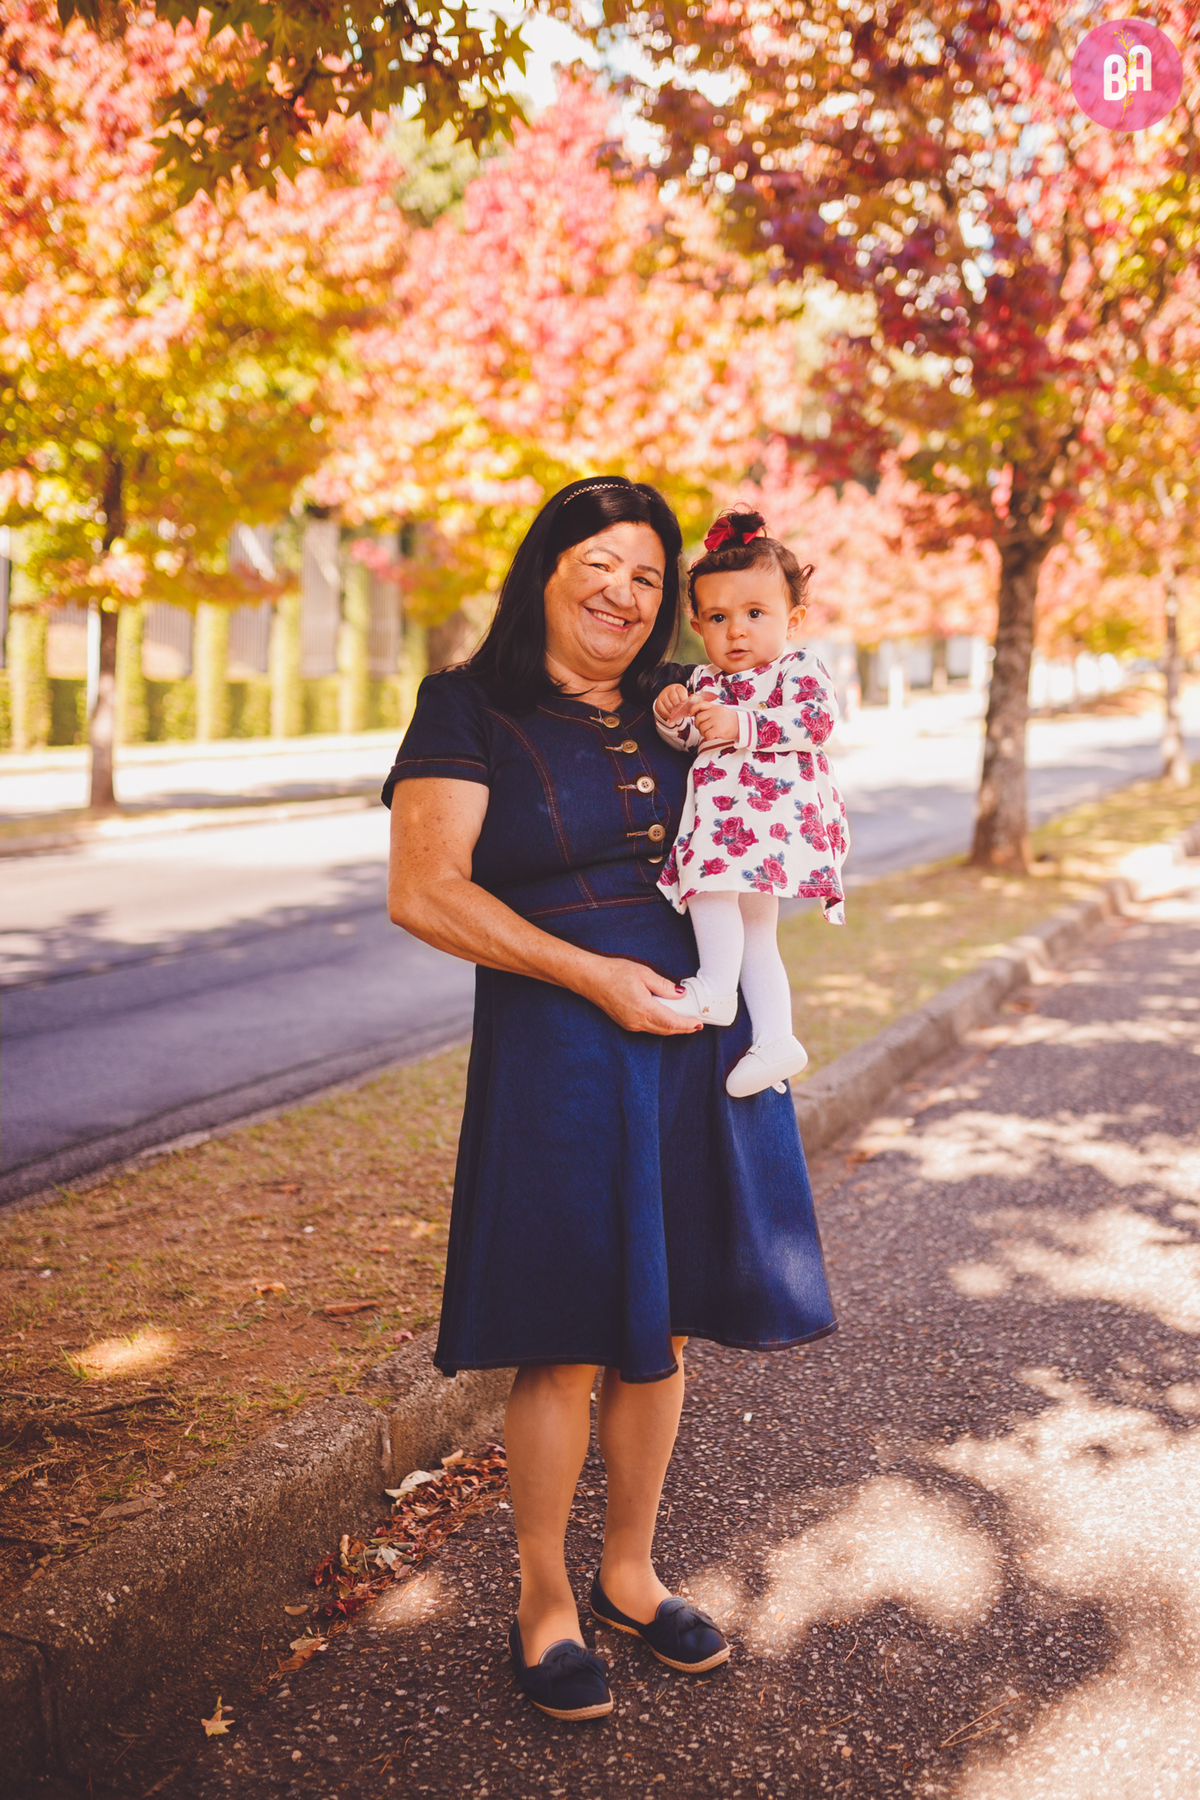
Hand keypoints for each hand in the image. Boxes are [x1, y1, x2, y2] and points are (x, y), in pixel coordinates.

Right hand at [579, 957, 702, 1035]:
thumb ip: (664, 986)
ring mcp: (631, 1024)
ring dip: (672, 1028)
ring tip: (686, 1021)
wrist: (592, 978)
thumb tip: (680, 994)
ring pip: (657, 1030)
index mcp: (643, 1008)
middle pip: (666, 1030)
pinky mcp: (627, 1024)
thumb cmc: (615, 973)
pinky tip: (667, 1018)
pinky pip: (649, 1028)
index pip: (671, 1022)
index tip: (698, 1023)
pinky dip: (661, 1025)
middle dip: (683, 1028)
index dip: (687, 1025)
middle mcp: (637, 1021)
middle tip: (696, 1023)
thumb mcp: (644, 973)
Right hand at [654, 683, 690, 726]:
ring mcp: (663, 695)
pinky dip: (668, 714)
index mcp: (678, 687)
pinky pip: (663, 710)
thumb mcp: (684, 697)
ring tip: (677, 714)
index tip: (686, 706)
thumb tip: (692, 707)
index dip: (684, 700)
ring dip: (673, 712)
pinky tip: (671, 716)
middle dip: (679, 707)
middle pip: (674, 699)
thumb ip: (688, 701)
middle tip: (682, 712)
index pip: (681, 692)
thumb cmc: (679, 698)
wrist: (668, 698)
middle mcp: (669, 690)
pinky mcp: (658, 702)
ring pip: (668, 705)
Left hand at [688, 700, 739, 745]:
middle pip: (698, 718)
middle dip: (698, 725)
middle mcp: (715, 713)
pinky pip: (707, 735)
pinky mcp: (718, 729)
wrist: (742, 726)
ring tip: (709, 732)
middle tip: (703, 728)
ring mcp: (716, 721)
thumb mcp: (720, 711)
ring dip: (703, 732)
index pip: (700, 705)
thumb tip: (696, 715)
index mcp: (714, 707)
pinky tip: (713, 736)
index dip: (693, 709)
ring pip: (702, 728)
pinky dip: (708, 737)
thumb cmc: (730, 720)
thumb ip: (709, 711)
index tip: (691, 714)